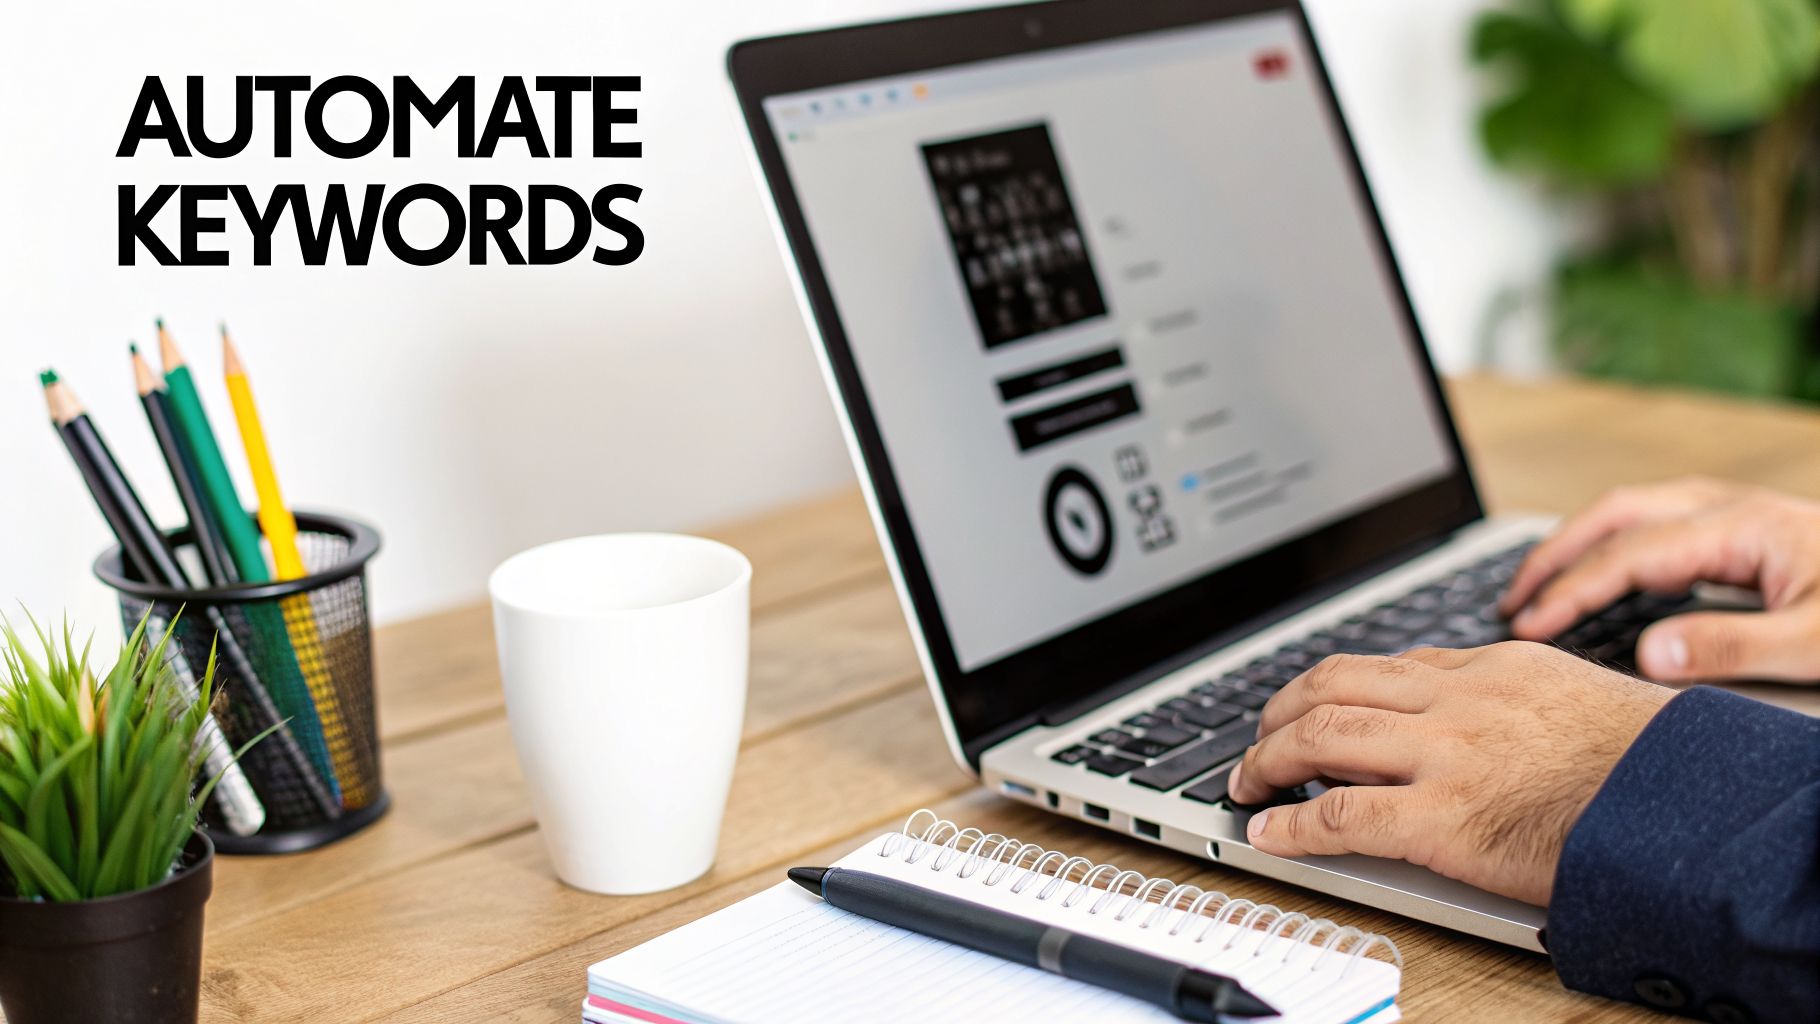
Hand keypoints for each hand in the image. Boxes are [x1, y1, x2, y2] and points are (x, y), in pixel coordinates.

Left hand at [1227, 644, 1670, 905]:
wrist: (1685, 800)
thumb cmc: (1644, 760)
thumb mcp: (1572, 692)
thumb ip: (1513, 693)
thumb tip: (1482, 706)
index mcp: (1489, 667)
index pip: (1384, 665)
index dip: (1329, 688)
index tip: (1305, 705)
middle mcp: (1456, 700)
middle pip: (1333, 686)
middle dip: (1278, 712)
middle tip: (1257, 741)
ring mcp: (1444, 756)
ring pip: (1322, 736)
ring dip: (1268, 759)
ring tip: (1246, 782)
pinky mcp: (1442, 819)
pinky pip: (1339, 816)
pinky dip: (1291, 825)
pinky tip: (1268, 833)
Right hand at [1499, 477, 1819, 682]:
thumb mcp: (1817, 645)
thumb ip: (1731, 647)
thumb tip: (1648, 654)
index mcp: (1742, 528)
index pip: (1629, 554)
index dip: (1571, 590)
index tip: (1528, 625)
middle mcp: (1730, 510)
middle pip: (1614, 514)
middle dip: (1553, 554)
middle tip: (1509, 601)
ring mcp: (1735, 514)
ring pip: (1630, 512)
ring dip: (1576, 545)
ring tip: (1536, 587)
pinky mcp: (1742, 532)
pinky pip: (1654, 525)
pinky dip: (1609, 547)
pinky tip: (1600, 579)